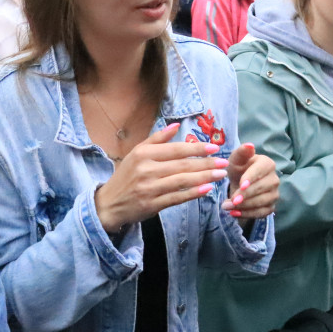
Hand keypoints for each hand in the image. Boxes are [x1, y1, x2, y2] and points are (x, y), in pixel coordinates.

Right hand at [94, 123, 227, 233]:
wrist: (109, 204)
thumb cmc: (126, 176)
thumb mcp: (136, 153)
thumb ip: (156, 139)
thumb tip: (176, 126)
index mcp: (143, 153)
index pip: (175, 149)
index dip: (196, 148)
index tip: (213, 147)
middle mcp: (146, 169)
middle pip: (182, 165)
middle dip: (205, 163)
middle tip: (223, 162)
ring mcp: (149, 188)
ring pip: (182, 181)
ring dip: (204, 177)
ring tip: (220, 175)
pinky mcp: (152, 204)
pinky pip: (177, 197)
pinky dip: (193, 193)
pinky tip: (206, 189)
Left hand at [221, 143, 278, 219]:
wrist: (240, 183)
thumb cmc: (239, 168)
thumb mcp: (236, 160)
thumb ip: (241, 152)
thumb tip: (250, 145)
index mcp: (267, 163)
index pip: (261, 170)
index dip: (251, 178)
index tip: (241, 185)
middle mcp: (274, 178)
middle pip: (261, 188)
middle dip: (245, 195)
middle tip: (230, 200)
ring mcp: (274, 193)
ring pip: (262, 202)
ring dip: (244, 206)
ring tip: (227, 206)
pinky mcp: (271, 206)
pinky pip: (262, 213)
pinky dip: (247, 214)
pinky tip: (234, 214)